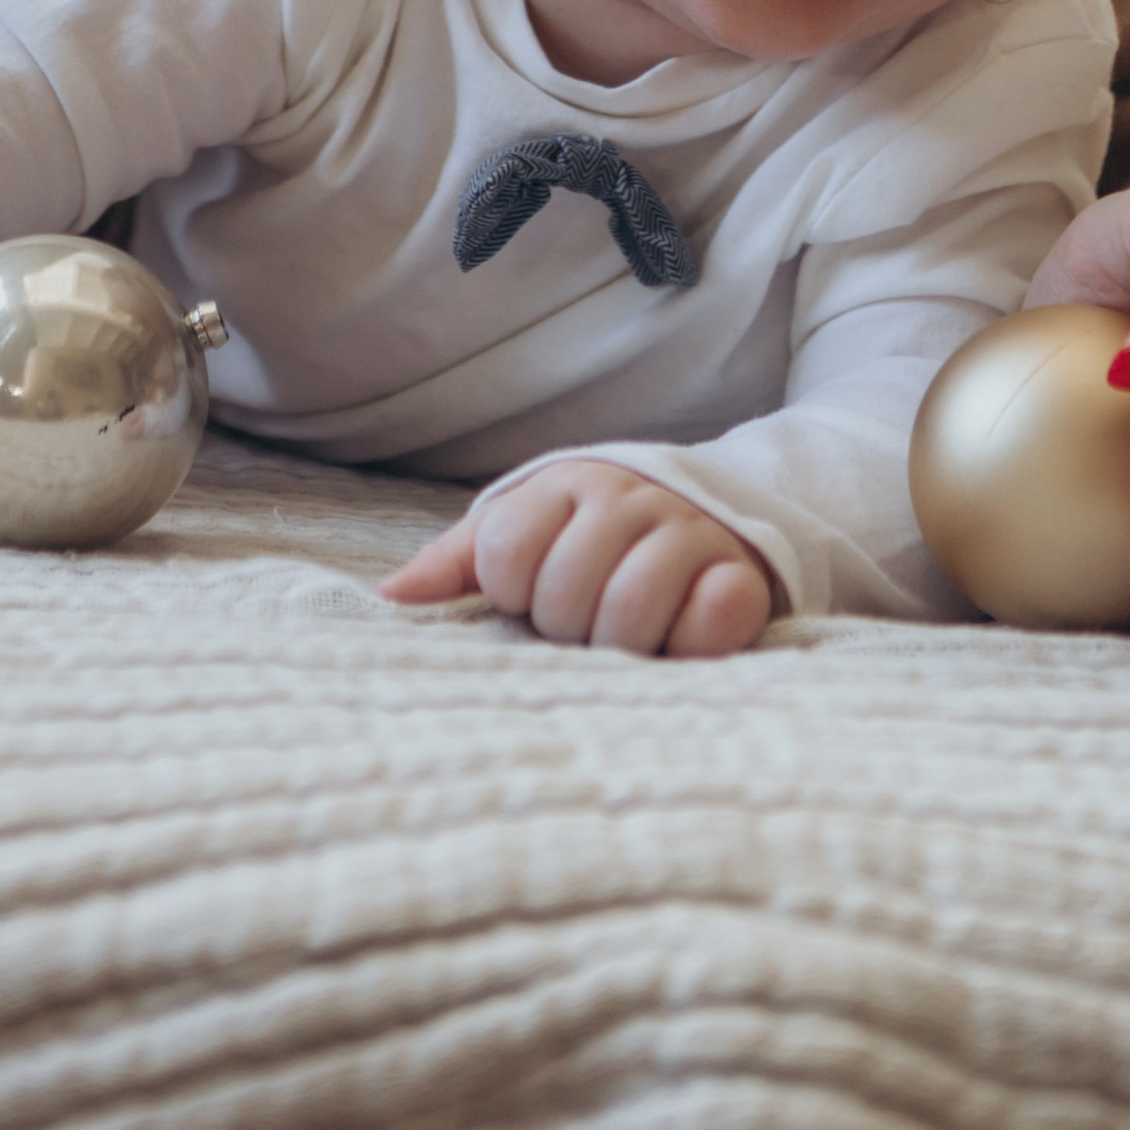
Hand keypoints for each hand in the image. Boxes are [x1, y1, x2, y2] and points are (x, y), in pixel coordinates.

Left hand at [380, 460, 774, 656]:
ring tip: (628, 641)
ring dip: (623, 645)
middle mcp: (627, 497)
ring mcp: (689, 531)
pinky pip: (713, 616)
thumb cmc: (595, 539)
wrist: (713, 511)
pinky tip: (681, 638)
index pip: (504, 552)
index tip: (533, 596)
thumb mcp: (527, 533)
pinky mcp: (743, 572)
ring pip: (631, 606)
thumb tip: (386, 598)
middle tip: (586, 625)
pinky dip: (693, 642)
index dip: (512, 593)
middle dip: (567, 626)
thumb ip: (455, 564)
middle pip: (564, 590)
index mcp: (564, 484)